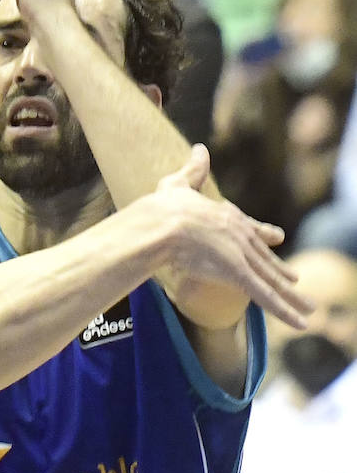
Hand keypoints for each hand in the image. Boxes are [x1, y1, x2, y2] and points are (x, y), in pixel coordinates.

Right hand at [149, 145, 311, 329]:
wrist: (163, 224)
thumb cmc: (165, 207)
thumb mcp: (178, 184)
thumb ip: (192, 170)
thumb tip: (200, 149)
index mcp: (227, 217)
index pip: (251, 230)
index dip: (264, 236)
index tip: (276, 238)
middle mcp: (241, 236)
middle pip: (265, 260)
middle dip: (280, 272)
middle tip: (295, 280)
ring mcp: (242, 255)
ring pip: (271, 282)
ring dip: (292, 299)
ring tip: (309, 311)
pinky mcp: (240, 273)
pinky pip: (266, 298)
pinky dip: (286, 311)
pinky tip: (301, 323)